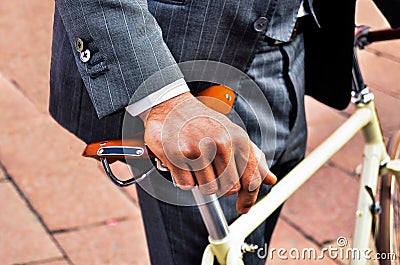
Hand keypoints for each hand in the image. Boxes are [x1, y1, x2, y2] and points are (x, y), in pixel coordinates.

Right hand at [143, 92, 276, 213]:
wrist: (171, 106)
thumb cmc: (203, 121)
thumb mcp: (233, 134)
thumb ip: (253, 158)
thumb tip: (270, 180)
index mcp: (238, 139)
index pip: (251, 179)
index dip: (248, 198)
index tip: (243, 208)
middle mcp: (221, 143)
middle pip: (229, 188)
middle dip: (220, 185)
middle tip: (210, 170)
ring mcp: (198, 149)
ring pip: (208, 189)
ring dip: (201, 181)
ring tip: (196, 162)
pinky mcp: (178, 155)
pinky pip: (187, 185)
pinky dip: (184, 178)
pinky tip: (184, 162)